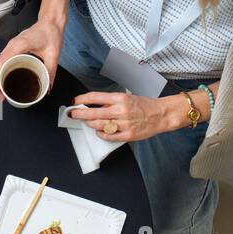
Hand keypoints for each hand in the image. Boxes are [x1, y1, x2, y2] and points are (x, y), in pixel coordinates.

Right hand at [0, 19, 62, 98]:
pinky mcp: (12, 47)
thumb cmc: (50, 33)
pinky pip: (0, 60)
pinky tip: (2, 78)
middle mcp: (12, 45)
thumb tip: (48, 86)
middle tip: (1, 94)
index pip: (2, 62)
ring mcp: (10, 46)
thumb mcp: (53, 54)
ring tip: (0, 89)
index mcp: (20, 45)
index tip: (0, 88)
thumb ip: (51, 72)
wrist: (50, 22)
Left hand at [65, 92, 181, 142]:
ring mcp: (124, 124)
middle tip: (72, 114)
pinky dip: (101, 134)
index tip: (74, 101)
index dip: (82, 99)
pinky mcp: (127, 135)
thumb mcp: (127, 97)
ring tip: (88, 121)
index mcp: (120, 98)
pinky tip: (99, 131)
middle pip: (93, 112)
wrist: (161, 115)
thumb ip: (110, 102)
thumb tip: (94, 105)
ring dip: (90, 123)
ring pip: (98, 125)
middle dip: (79, 113)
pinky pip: (108, 136)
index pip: (95, 97)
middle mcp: (121, 111)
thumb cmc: (144, 105)